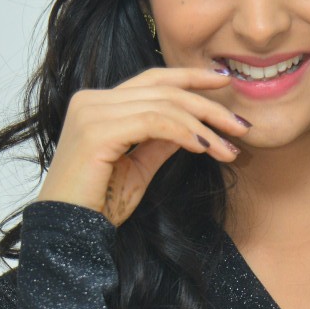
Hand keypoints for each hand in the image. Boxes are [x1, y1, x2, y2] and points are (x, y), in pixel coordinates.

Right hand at [33, 65, 251, 226]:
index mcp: (97, 103)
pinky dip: (185, 133)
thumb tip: (191, 128)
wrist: (68, 231)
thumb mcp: (137, 168)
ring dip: (204, 125)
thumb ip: (159, 142)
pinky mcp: (97, 131)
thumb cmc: (97, 205)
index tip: (224, 83)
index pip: (152, 79)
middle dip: (208, 105)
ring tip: (230, 146)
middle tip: (241, 125)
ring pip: (163, 105)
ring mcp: (92, 112)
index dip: (190, 77)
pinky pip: (154, 123)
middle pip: (163, 89)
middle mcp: (91, 100)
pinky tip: (207, 147)